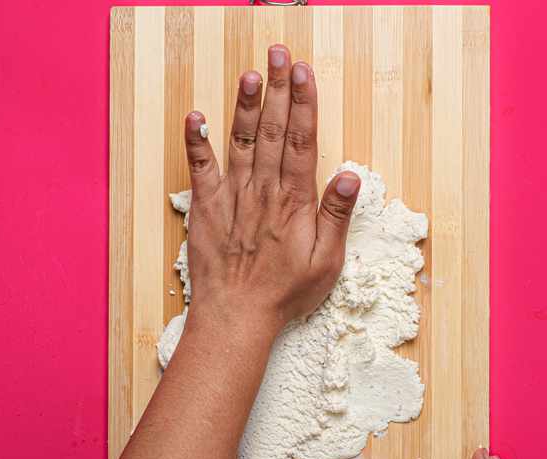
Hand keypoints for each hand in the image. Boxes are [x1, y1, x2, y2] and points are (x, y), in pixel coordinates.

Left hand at [180, 44, 359, 340]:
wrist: (234, 317)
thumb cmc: (283, 295)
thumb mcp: (325, 262)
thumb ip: (336, 216)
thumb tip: (350, 176)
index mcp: (295, 202)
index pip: (303, 141)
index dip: (304, 102)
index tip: (304, 71)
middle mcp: (263, 192)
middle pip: (274, 131)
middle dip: (278, 90)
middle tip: (279, 53)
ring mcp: (232, 199)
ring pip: (241, 142)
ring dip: (245, 106)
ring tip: (250, 74)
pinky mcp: (206, 210)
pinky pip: (200, 170)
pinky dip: (197, 143)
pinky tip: (196, 117)